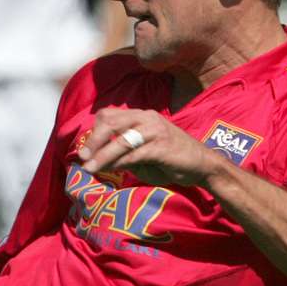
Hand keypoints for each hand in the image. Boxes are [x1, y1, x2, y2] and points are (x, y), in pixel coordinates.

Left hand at [76, 107, 226, 186]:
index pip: (109, 114)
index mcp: (141, 115)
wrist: (203, 166)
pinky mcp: (161, 146)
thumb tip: (98, 158)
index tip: (86, 149)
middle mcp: (147, 117)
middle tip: (83, 157)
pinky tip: (110, 170)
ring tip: (89, 168)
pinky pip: (133, 154)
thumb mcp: (143, 152)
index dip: (94, 131)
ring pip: (120, 140)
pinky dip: (118, 163)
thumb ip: (124, 151)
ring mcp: (155, 130)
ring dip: (102, 155)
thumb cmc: (171, 160)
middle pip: (110, 122)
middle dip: (93, 140)